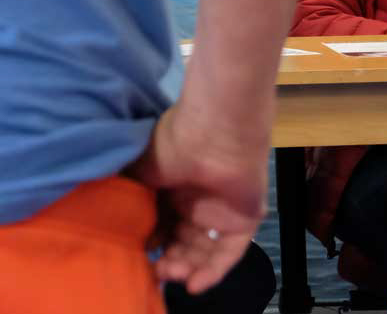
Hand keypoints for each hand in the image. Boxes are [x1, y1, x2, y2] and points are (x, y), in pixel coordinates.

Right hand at [128, 103, 268, 293]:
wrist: (214, 131)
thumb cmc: (174, 145)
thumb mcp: (139, 169)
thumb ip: (128, 192)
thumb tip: (112, 218)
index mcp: (176, 188)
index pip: (163, 227)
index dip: (151, 244)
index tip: (136, 255)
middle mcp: (200, 201)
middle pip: (184, 243)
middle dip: (169, 262)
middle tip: (156, 270)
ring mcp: (224, 210)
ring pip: (205, 251)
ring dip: (188, 268)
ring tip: (171, 275)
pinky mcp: (245, 217)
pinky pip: (230, 251)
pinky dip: (214, 270)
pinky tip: (195, 284)